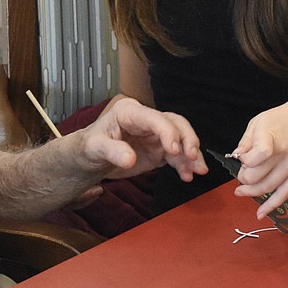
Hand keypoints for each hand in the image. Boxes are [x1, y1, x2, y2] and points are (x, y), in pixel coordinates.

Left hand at [74, 96, 207, 181]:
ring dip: (192, 155)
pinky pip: (177, 156)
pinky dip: (185, 165)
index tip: (175, 150)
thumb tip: (130, 159)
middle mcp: (146, 121)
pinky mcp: (158, 150)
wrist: (90, 158)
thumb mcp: (94, 148)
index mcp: (130, 112)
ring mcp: (154, 135)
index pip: (155, 118)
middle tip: (192, 157)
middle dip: (187, 139)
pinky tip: (188, 175)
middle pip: (175, 123)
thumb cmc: (89, 146)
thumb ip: (111, 151)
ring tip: (197, 171)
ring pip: (181, 139)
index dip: (168, 132)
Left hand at [232, 101, 287, 218]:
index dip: (243, 161)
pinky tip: (260, 213)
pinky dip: (271, 206)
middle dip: (243, 178)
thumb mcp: (260, 121)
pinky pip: (284, 194)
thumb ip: (246, 141)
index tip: (241, 158)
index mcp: (272, 138)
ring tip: (241, 191)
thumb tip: (236, 157)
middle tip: (241, 173)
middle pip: (257, 176)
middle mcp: (284, 154)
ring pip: (268, 188)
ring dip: (251, 192)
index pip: (255, 157)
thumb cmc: (284, 117)